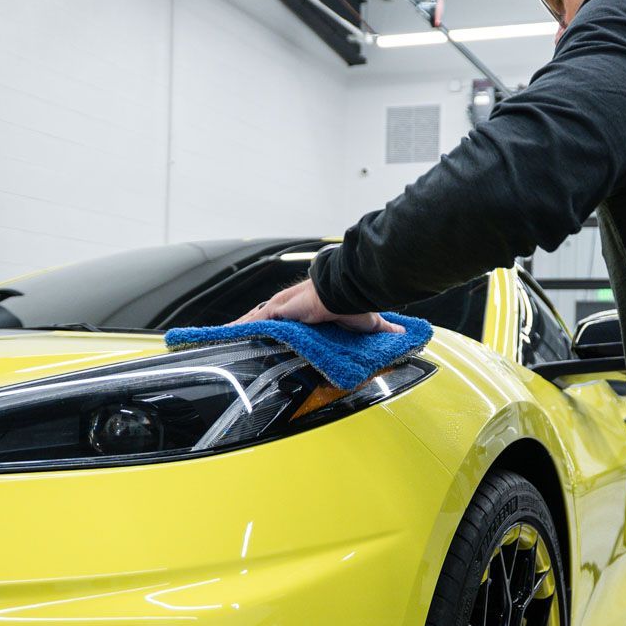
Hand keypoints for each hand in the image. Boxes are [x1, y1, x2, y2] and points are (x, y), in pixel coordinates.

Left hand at [232, 279, 404, 333]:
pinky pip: (254, 320)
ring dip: (240, 327)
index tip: (265, 328)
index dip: (273, 321)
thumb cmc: (354, 301)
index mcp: (305, 308)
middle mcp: (289, 305)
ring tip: (222, 337)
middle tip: (233, 335)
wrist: (346, 288)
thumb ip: (380, 329)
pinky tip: (227, 334)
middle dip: (249, 324)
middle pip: (263, 315)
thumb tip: (402, 335)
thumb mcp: (365, 321)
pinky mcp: (278, 310)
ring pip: (254, 318)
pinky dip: (241, 327)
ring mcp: (281, 307)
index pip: (284, 316)